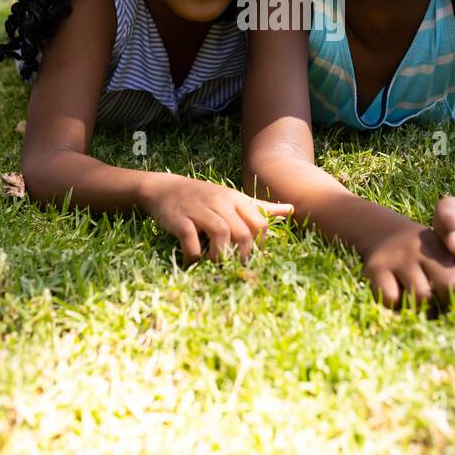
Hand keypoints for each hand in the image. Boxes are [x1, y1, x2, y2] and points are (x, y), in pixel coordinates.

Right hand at [146, 174, 292, 262]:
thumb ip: (260, 207)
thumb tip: (290, 209)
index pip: (259, 223)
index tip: (249, 256)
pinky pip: (190, 239)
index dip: (259, 245)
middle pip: (242, 232)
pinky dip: (194, 255)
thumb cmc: (203, 197)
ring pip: (221, 234)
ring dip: (221, 255)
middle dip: (242, 255)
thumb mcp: (232, 198)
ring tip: (215, 264)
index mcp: (235, 199)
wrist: (164, 188)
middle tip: (234, 266)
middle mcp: (219, 202)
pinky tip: (193, 260)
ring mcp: (199, 209)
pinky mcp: (179, 219)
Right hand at [361, 215, 454, 310]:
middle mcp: (419, 250)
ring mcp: (396, 259)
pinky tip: (399, 298)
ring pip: (419, 298)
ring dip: (422, 308)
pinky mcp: (375, 268)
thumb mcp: (441, 254)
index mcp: (439, 249)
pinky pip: (391, 299)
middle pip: (444, 289)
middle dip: (444, 304)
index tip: (454, 301)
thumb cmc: (422, 255)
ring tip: (421, 304)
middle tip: (439, 305)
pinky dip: (396, 305)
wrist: (384, 233)